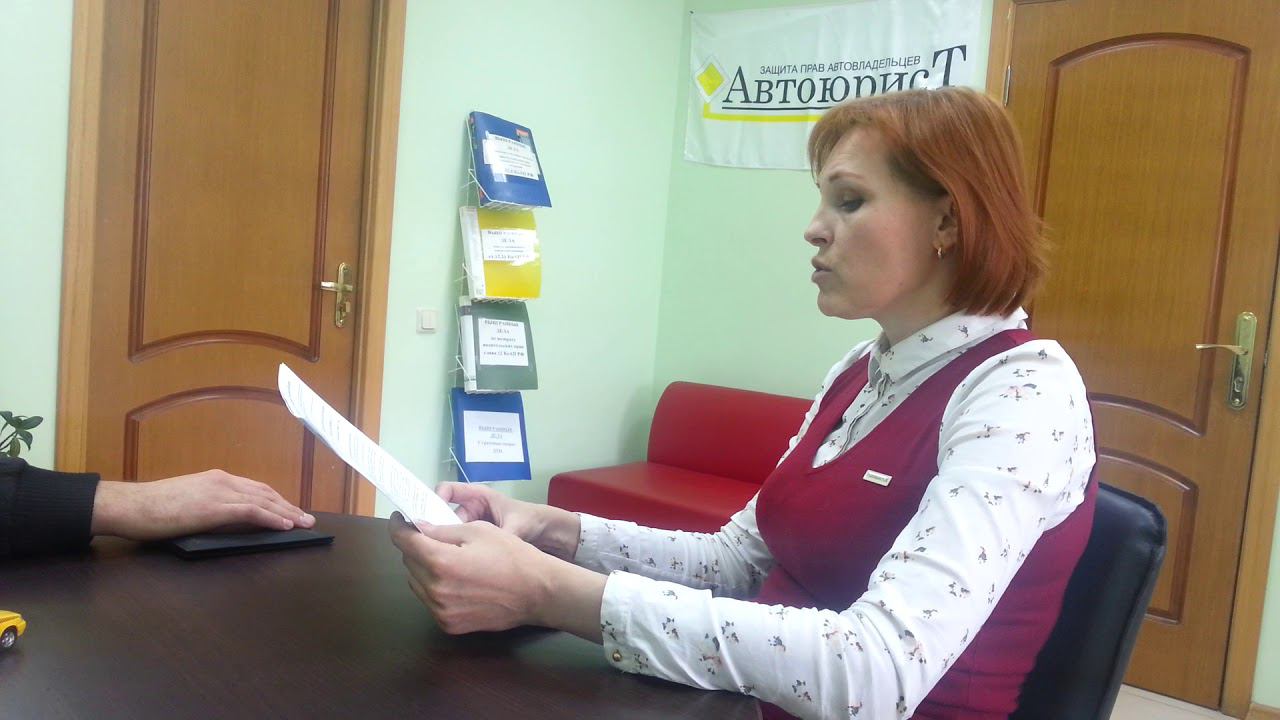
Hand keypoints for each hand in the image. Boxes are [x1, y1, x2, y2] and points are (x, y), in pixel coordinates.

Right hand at [91, 469, 315, 540]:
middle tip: (307, 519)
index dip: (277, 500)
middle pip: (265, 493)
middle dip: (289, 506)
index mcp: (216, 479)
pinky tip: (284, 526)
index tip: (292, 510)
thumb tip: (229, 521)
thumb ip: (210, 506)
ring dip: (287, 513)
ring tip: (304, 524)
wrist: (130, 505)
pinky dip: (270, 517)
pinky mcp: (213, 508)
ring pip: (263, 501)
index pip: (255, 488)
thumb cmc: (152, 508)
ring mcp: (219, 493)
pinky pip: (250, 512)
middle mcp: (222, 481)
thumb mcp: (187, 502)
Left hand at [389, 515, 554, 633]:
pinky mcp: (448, 625)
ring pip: (416, 583)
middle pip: (408, 562)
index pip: (404, 541)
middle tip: (430, 536)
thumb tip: (417, 528)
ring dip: (422, 568)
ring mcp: (440, 611)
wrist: (537, 592)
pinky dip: (434, 587)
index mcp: (440, 562)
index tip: (399, 518)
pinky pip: (429, 601)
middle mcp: (435, 590)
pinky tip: (453, 580)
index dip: (398, 526)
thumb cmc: (512, 556)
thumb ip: (442, 530)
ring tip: (444, 559)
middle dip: (414, 546)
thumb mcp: (477, 531)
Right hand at [435, 482, 579, 558]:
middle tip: (428, 544)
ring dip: (444, 543)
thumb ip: (498, 534)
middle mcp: (469, 510)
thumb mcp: (514, 526)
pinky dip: (453, 553)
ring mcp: (470, 526)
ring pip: (448, 533)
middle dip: (436, 528)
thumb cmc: (530, 520)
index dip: (435, 499)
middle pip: (442, 516)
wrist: (546, 533)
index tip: (429, 515)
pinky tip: (450, 565)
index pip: (447, 491)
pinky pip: (457, 545)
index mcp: (477, 497)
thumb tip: (479, 547)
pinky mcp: (472, 542)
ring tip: (439, 557)